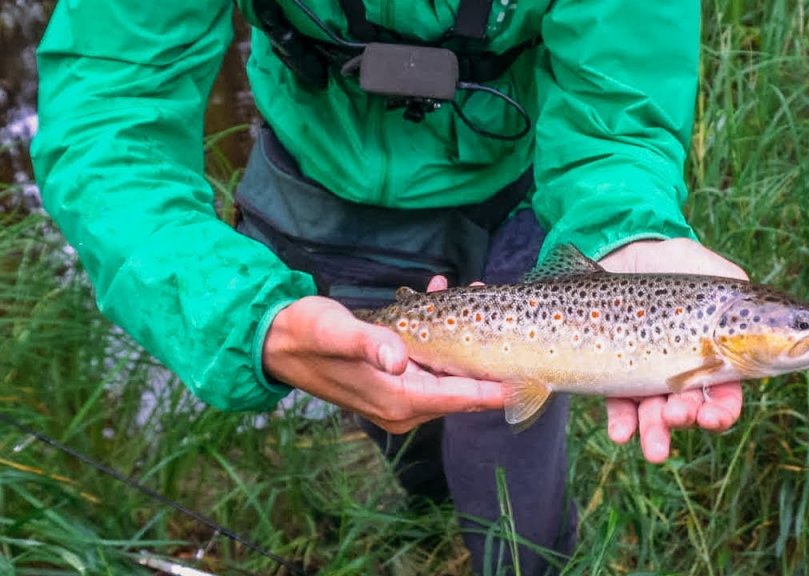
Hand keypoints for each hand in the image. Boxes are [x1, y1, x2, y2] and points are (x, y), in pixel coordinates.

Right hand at [262, 276, 503, 433]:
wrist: (276, 342)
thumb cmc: (306, 334)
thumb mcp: (336, 332)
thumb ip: (369, 344)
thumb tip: (398, 358)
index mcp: (397, 399)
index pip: (462, 397)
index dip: (498, 388)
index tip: (532, 379)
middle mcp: (403, 407)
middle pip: (461, 385)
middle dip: (485, 353)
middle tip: (501, 309)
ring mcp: (398, 400)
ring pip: (448, 372)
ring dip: (462, 339)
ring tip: (471, 290)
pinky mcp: (393, 385)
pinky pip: (431, 365)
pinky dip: (441, 338)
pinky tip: (438, 297)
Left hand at [598, 238, 747, 462]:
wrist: (621, 250)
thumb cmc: (673, 260)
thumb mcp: (711, 270)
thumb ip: (738, 293)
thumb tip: (767, 313)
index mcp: (715, 356)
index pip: (724, 394)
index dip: (722, 412)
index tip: (714, 418)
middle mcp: (683, 372)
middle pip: (689, 408)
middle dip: (686, 420)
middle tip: (679, 416)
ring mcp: (648, 375)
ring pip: (655, 415)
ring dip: (657, 433)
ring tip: (654, 447)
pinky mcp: (614, 373)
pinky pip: (618, 405)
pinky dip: (622, 423)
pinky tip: (620, 434)